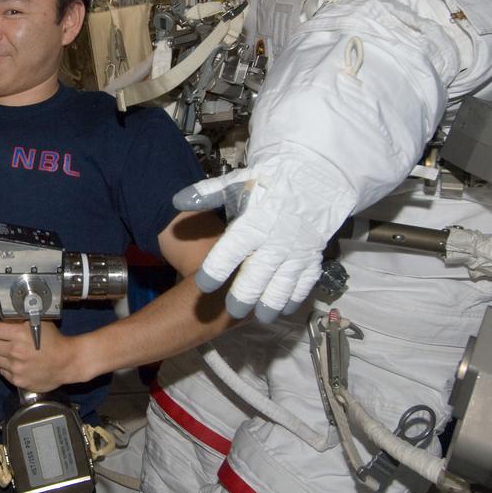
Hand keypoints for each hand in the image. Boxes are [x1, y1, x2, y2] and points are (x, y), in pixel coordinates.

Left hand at [0, 320, 82, 393]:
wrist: (67, 362)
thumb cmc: (55, 341)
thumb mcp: (39, 323)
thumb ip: (20, 321)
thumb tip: (4, 321)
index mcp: (19, 334)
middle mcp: (15, 351)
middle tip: (3, 342)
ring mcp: (16, 367)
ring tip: (10, 353)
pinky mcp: (18, 380)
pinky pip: (2, 371)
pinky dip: (7, 367)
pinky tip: (18, 364)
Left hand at [173, 148, 355, 322]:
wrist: (314, 175)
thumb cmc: (268, 181)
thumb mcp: (238, 183)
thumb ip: (208, 194)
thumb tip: (177, 200)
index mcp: (253, 223)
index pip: (231, 250)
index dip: (216, 269)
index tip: (203, 285)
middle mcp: (276, 240)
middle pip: (257, 274)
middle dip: (244, 295)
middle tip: (231, 312)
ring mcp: (297, 250)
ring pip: (284, 284)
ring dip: (272, 302)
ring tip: (260, 318)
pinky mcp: (313, 255)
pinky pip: (306, 281)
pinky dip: (296, 297)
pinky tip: (285, 308)